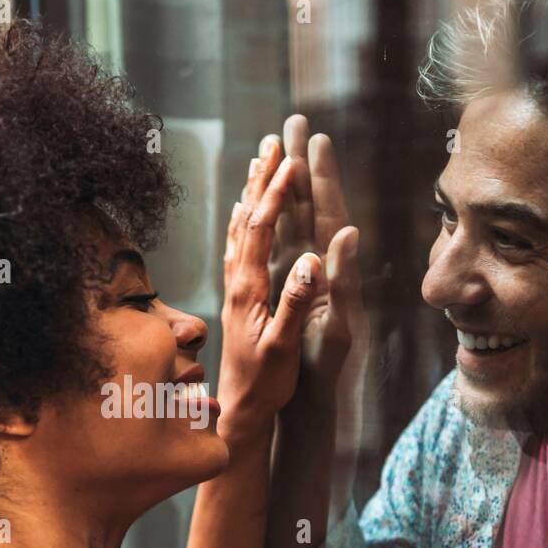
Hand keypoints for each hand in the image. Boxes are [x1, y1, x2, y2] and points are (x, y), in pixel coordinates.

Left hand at [217, 139, 320, 444]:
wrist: (239, 409)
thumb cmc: (266, 382)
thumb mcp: (283, 346)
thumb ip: (297, 302)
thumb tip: (312, 259)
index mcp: (251, 288)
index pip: (263, 228)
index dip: (277, 192)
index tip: (292, 158)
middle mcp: (238, 281)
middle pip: (248, 217)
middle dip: (263, 177)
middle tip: (275, 139)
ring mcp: (235, 288)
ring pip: (240, 228)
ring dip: (252, 191)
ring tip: (259, 161)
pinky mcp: (237, 298)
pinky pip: (236, 247)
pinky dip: (243, 221)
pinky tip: (242, 213)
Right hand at [260, 115, 363, 405]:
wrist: (306, 395)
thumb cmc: (321, 365)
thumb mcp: (338, 324)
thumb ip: (343, 278)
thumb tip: (347, 231)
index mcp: (331, 268)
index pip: (328, 212)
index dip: (323, 176)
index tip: (317, 139)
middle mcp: (316, 263)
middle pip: (308, 203)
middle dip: (301, 162)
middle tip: (294, 122)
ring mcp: (298, 271)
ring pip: (288, 215)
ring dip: (282, 181)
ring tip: (273, 147)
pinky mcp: (283, 282)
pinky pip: (273, 238)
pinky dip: (264, 213)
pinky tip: (254, 197)